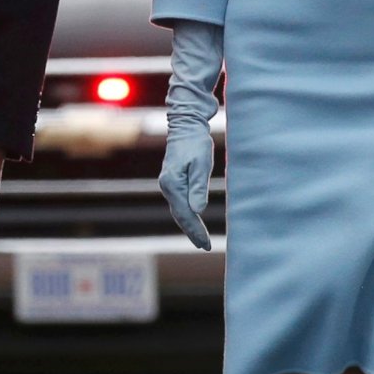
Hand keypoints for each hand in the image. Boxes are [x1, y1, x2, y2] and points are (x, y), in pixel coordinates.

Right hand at [160, 119, 212, 249]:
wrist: (186, 126)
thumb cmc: (196, 143)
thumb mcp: (201, 164)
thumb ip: (198, 187)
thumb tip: (198, 211)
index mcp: (172, 184)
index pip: (185, 214)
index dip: (196, 230)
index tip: (206, 244)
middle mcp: (167, 186)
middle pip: (180, 215)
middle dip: (192, 232)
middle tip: (205, 246)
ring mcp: (168, 184)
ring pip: (178, 210)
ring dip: (189, 225)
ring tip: (201, 239)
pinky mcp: (172, 181)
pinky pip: (179, 203)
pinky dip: (187, 214)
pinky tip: (194, 219)